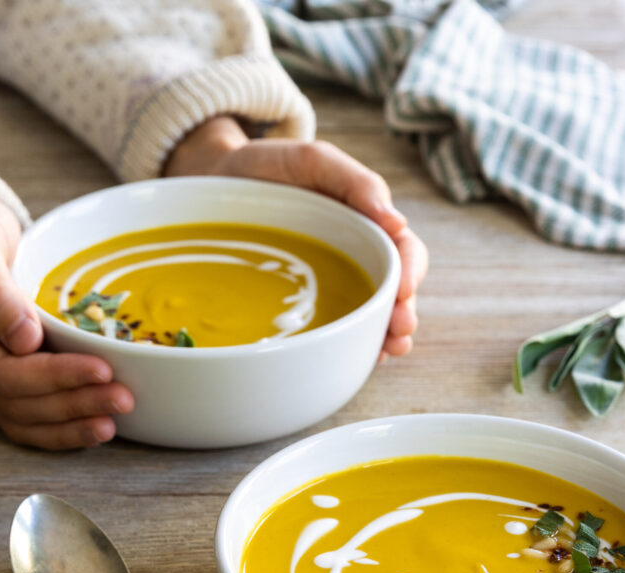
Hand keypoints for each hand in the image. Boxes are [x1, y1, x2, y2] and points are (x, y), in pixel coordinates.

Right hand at [0, 195, 133, 447]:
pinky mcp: (12, 387)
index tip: (102, 369)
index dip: (57, 376)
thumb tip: (25, 339)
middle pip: (22, 402)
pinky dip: (63, 431)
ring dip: (72, 426)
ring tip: (113, 424)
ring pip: (27, 419)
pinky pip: (31, 423)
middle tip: (124, 398)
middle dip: (75, 404)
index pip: (9, 373)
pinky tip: (96, 431)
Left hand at [164, 117, 427, 357]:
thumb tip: (398, 222)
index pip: (403, 249)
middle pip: (394, 291)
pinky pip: (334, 331)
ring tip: (385, 351)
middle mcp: (355, 257)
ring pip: (370, 317)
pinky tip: (355, 358)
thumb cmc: (265, 169)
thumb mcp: (310, 161)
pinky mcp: (306, 306)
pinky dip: (349, 346)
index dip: (411, 270)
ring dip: (384, 337)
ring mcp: (331, 285)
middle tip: (399, 331)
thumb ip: (354, 182)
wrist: (213, 183)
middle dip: (402, 313)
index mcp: (365, 222)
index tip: (404, 290)